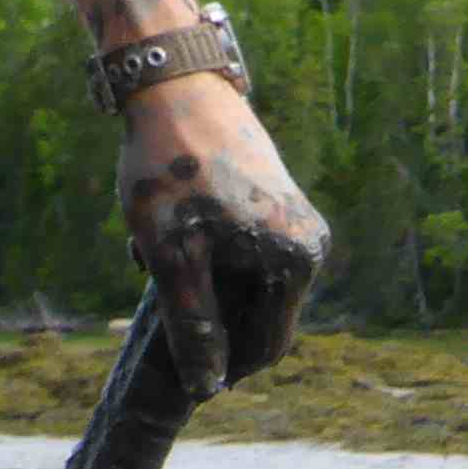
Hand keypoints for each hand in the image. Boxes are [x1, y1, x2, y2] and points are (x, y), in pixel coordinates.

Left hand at [121, 77, 329, 398]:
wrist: (174, 79)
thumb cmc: (172, 164)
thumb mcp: (172, 253)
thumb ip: (193, 325)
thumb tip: (206, 389)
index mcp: (297, 263)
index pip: (268, 344)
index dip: (227, 366)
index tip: (182, 372)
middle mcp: (311, 246)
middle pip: (259, 314)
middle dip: (210, 317)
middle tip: (156, 304)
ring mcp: (298, 222)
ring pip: (248, 283)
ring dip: (204, 285)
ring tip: (156, 254)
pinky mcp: (279, 203)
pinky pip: (247, 253)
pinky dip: (209, 255)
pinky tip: (170, 232)